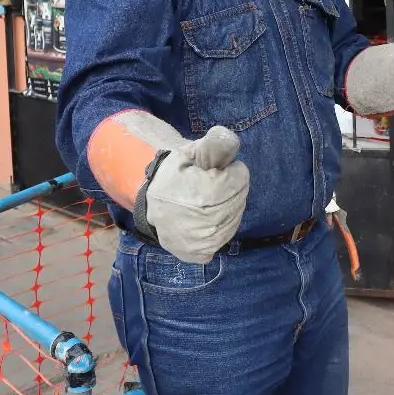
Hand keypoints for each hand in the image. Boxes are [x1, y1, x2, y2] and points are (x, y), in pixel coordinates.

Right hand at [140, 126, 250, 264]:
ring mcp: (206, 242)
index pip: (241, 176)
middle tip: (209, 186)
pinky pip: (226, 234)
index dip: (229, 170)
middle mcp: (208, 223)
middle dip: (229, 187)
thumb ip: (213, 145)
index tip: (213, 172)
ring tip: (206, 201)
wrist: (152, 206)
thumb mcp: (188, 153)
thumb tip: (228, 141)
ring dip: (227, 205)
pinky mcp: (202, 253)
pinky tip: (206, 217)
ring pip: (236, 215)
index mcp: (205, 195)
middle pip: (240, 196)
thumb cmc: (173, 177)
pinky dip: (221, 224)